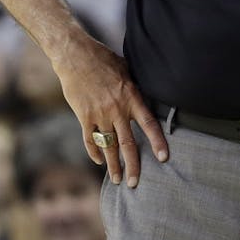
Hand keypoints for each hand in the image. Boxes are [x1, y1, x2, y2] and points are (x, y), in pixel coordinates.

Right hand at [48, 34, 166, 187]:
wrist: (75, 56)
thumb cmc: (104, 59)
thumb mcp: (127, 70)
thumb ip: (136, 89)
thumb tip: (147, 97)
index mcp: (132, 97)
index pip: (149, 124)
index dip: (157, 142)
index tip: (164, 158)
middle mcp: (117, 109)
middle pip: (128, 143)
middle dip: (133, 165)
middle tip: (136, 183)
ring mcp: (99, 114)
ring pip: (109, 146)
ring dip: (113, 165)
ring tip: (118, 180)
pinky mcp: (83, 116)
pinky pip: (90, 139)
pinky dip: (95, 152)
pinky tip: (99, 161)